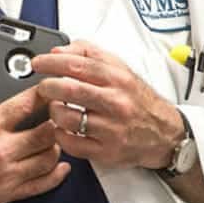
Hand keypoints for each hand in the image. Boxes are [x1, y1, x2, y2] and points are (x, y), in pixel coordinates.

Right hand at [0, 60, 70, 202]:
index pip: (26, 105)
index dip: (44, 92)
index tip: (52, 87)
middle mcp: (0, 151)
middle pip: (46, 132)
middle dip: (57, 120)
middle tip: (61, 112)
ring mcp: (4, 175)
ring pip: (48, 159)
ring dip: (57, 145)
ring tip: (57, 136)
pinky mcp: (4, 195)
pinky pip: (40, 186)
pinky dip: (55, 176)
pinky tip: (60, 167)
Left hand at [30, 41, 183, 169]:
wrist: (165, 133)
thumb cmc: (137, 99)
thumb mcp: (120, 68)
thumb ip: (89, 54)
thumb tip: (58, 51)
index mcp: (118, 79)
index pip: (78, 65)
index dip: (52, 62)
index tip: (38, 63)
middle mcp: (116, 103)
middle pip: (70, 91)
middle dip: (48, 87)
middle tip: (43, 87)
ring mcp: (111, 129)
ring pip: (67, 118)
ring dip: (53, 112)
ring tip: (56, 108)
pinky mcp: (107, 151)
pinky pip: (71, 144)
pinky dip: (60, 135)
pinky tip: (63, 128)